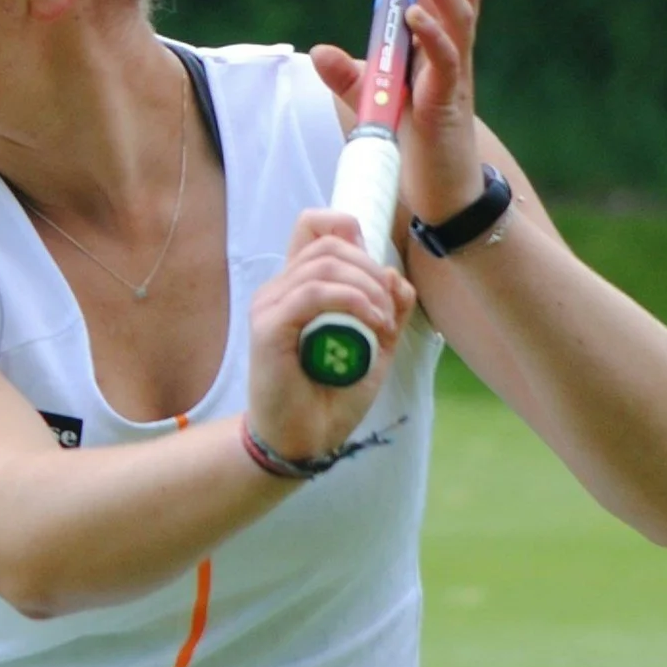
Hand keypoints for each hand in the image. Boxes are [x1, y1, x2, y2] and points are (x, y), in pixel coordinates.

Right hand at [248, 209, 416, 459]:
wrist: (304, 440)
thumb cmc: (331, 396)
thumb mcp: (374, 348)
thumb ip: (387, 312)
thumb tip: (398, 278)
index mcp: (298, 287)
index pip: (311, 226)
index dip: (347, 229)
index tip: (376, 270)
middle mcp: (279, 289)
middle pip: (328, 243)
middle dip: (372, 269)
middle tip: (390, 310)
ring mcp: (270, 306)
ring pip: (324, 264)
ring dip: (367, 288)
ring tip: (383, 323)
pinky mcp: (268, 328)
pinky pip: (313, 293)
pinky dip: (353, 302)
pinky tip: (372, 324)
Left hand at [308, 0, 488, 222]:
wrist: (437, 194)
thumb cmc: (410, 142)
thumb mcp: (372, 101)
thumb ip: (349, 74)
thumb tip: (319, 49)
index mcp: (439, 47)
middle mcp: (453, 55)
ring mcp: (454, 77)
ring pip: (458, 16)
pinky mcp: (447, 104)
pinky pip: (447, 61)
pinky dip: (432, 35)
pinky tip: (416, 15)